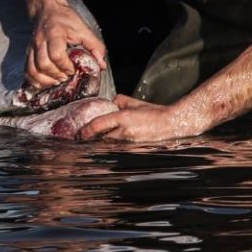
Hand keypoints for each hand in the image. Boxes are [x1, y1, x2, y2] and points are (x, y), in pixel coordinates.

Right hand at [26, 1, 106, 88]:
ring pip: (33, 70)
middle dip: (56, 75)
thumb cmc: (65, 19)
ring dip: (45, 80)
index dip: (65, 66)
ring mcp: (32, 48)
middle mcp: (40, 41)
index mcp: (54, 34)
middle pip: (43, 65)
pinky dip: (35, 80)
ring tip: (57, 81)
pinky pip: (27, 71)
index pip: (56, 55)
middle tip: (66, 77)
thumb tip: (101, 65)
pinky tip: (46, 82)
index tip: (73, 69)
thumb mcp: (84, 29)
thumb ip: (95, 46)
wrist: (47, 9)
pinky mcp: (28, 53)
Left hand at [77, 94, 205, 141]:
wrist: (172, 124)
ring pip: (109, 146)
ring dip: (102, 145)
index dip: (86, 131)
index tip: (79, 133)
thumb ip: (118, 101)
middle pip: (101, 139)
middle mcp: (125, 132)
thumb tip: (108, 104)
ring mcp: (130, 144)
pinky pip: (119, 150)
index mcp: (123, 118)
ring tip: (95, 145)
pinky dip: (113, 149)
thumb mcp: (134, 102)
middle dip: (92, 140)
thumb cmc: (154, 113)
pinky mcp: (134, 150)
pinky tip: (111, 147)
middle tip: (83, 140)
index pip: (98, 125)